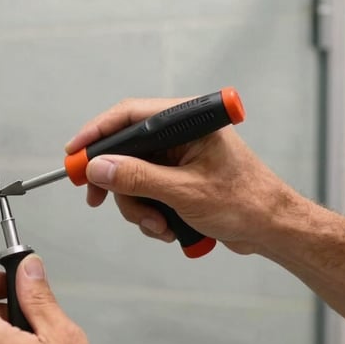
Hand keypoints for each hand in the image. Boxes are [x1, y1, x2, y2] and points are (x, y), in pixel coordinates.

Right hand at [66, 98, 295, 254]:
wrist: (272, 228)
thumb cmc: (245, 202)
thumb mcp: (184, 192)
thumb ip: (137, 178)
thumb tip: (98, 168)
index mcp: (187, 121)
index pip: (129, 115)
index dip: (96, 134)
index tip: (73, 155)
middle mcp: (180, 135)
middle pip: (125, 150)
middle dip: (117, 183)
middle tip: (98, 201)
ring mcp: (179, 157)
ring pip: (132, 176)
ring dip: (138, 206)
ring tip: (159, 225)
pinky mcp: (179, 178)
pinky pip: (147, 191)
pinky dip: (150, 212)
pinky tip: (168, 227)